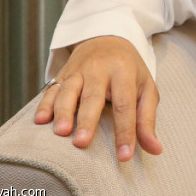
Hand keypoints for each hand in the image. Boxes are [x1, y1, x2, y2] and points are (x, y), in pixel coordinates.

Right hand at [33, 36, 161, 161]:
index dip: (125, 131)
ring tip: (60, 132)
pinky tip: (40, 120)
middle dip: (87, 120)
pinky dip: (45, 104)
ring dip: (62, 111)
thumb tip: (155, 149)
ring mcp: (78, 71)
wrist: (107, 39)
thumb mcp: (145, 88)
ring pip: (68, 91)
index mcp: (124, 72)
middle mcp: (99, 69)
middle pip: (93, 96)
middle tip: (82, 142)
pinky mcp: (62, 74)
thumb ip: (147, 119)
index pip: (125, 105)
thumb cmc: (130, 70)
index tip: (124, 156)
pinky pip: (51, 89)